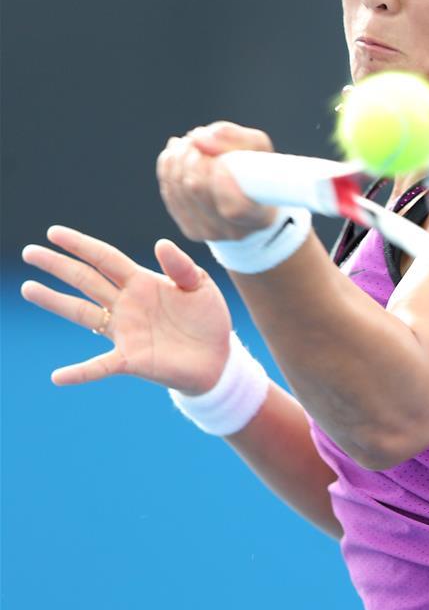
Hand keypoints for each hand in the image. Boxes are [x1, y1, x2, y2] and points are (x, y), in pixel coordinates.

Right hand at [21, 226, 232, 393]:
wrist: (219, 357)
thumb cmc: (208, 318)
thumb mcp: (201, 286)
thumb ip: (182, 266)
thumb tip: (160, 243)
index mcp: (142, 282)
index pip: (105, 258)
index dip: (81, 245)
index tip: (54, 232)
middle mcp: (126, 304)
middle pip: (86, 280)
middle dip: (58, 265)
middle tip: (30, 252)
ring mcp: (125, 332)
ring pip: (82, 313)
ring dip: (55, 302)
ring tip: (28, 289)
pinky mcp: (131, 360)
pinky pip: (100, 366)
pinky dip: (80, 372)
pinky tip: (58, 376)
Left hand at [156, 120, 279, 242]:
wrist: (251, 202)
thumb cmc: (257, 172)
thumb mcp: (258, 148)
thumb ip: (234, 137)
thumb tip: (198, 138)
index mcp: (259, 216)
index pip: (234, 207)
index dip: (218, 175)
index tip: (218, 158)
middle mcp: (236, 231)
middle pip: (197, 188)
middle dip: (192, 155)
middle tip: (197, 141)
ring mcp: (211, 234)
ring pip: (178, 188)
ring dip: (178, 158)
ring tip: (189, 145)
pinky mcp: (191, 230)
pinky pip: (169, 193)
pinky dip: (168, 168)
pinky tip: (178, 155)